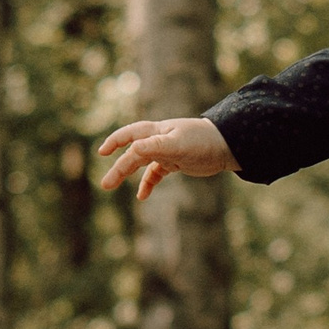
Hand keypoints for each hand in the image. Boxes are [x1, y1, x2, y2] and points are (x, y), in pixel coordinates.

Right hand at [98, 117, 239, 201]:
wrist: (226, 145)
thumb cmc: (202, 140)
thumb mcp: (178, 144)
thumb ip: (156, 146)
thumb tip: (133, 149)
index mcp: (157, 131)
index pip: (131, 134)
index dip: (115, 142)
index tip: (102, 152)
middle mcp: (158, 140)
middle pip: (133, 154)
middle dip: (118, 168)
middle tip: (105, 185)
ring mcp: (166, 152)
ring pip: (141, 163)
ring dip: (127, 175)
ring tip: (111, 186)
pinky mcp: (174, 163)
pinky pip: (155, 173)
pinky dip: (147, 183)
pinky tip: (141, 196)